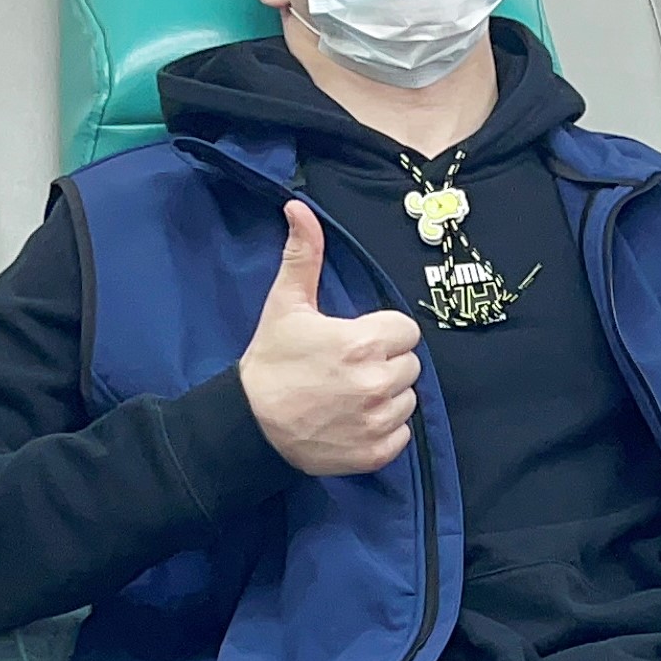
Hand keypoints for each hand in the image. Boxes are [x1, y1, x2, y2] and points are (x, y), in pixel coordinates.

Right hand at [238, 202, 422, 475]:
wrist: (249, 424)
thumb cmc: (271, 361)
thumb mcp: (286, 305)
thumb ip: (303, 256)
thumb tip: (300, 208)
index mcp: (364, 342)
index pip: (406, 330)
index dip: (382, 333)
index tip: (356, 341)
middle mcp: (377, 383)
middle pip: (410, 364)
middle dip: (385, 364)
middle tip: (348, 369)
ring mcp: (378, 421)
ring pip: (408, 400)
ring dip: (386, 398)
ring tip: (348, 396)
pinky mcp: (375, 453)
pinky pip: (401, 435)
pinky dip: (383, 431)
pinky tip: (352, 422)